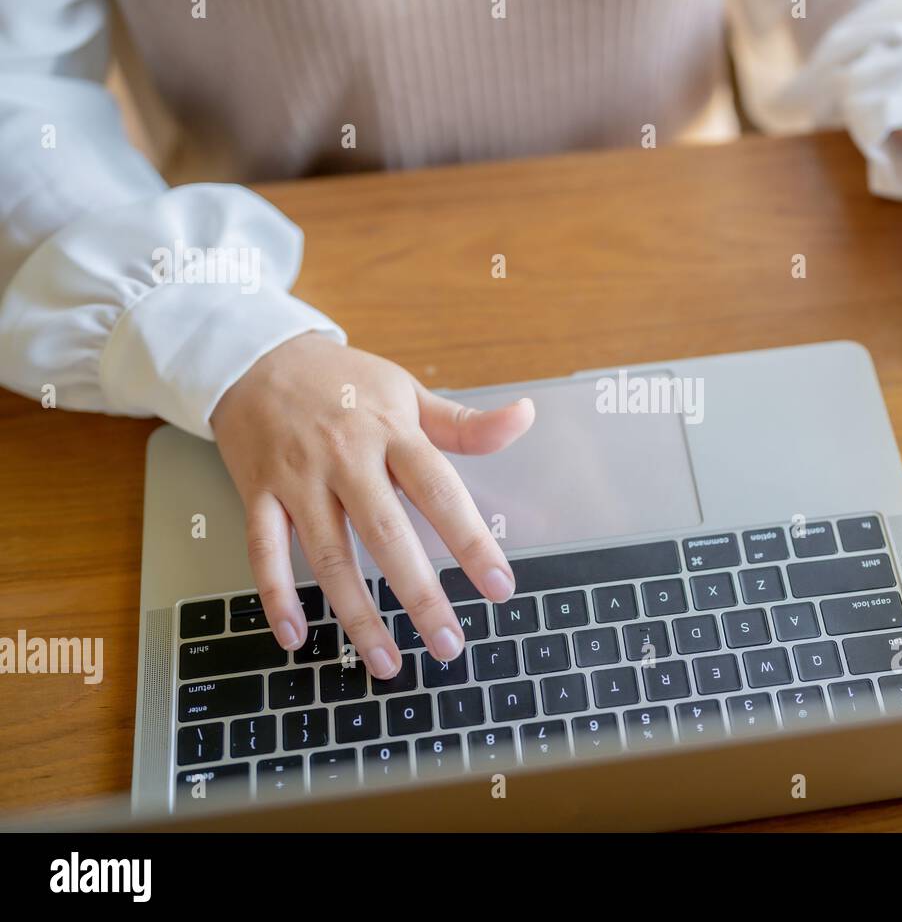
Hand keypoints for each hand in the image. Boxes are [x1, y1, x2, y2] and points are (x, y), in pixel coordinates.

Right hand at [211, 333, 534, 677]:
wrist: (258, 357)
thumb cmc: (345, 382)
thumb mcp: (407, 392)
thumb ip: (465, 423)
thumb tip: (524, 416)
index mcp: (392, 433)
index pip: (440, 492)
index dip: (471, 541)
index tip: (499, 587)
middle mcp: (346, 458)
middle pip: (387, 534)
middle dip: (419, 596)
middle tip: (448, 644)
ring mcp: (299, 478)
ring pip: (329, 555)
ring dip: (357, 614)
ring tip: (386, 663)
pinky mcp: (258, 493)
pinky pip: (264, 550)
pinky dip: (277, 595)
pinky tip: (296, 636)